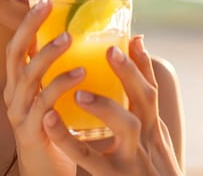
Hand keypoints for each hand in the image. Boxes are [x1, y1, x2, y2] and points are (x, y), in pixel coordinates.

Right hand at [3, 0, 82, 175]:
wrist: (47, 172)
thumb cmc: (55, 129)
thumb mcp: (53, 98)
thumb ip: (62, 72)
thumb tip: (89, 41)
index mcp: (19, 85)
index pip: (17, 47)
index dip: (27, 24)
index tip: (43, 0)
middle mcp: (13, 96)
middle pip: (15, 56)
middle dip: (29, 29)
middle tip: (48, 8)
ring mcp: (20, 114)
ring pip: (28, 78)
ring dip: (47, 55)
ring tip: (69, 39)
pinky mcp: (33, 133)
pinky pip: (43, 106)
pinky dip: (59, 87)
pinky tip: (79, 74)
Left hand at [42, 36, 182, 175]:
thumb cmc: (149, 174)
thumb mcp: (152, 145)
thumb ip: (141, 114)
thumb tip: (129, 84)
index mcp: (153, 130)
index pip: (151, 92)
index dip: (142, 65)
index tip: (133, 39)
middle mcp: (148, 140)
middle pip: (145, 101)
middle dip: (130, 73)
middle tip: (111, 50)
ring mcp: (133, 160)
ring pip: (125, 127)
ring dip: (105, 106)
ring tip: (80, 91)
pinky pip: (89, 158)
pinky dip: (68, 139)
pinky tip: (49, 121)